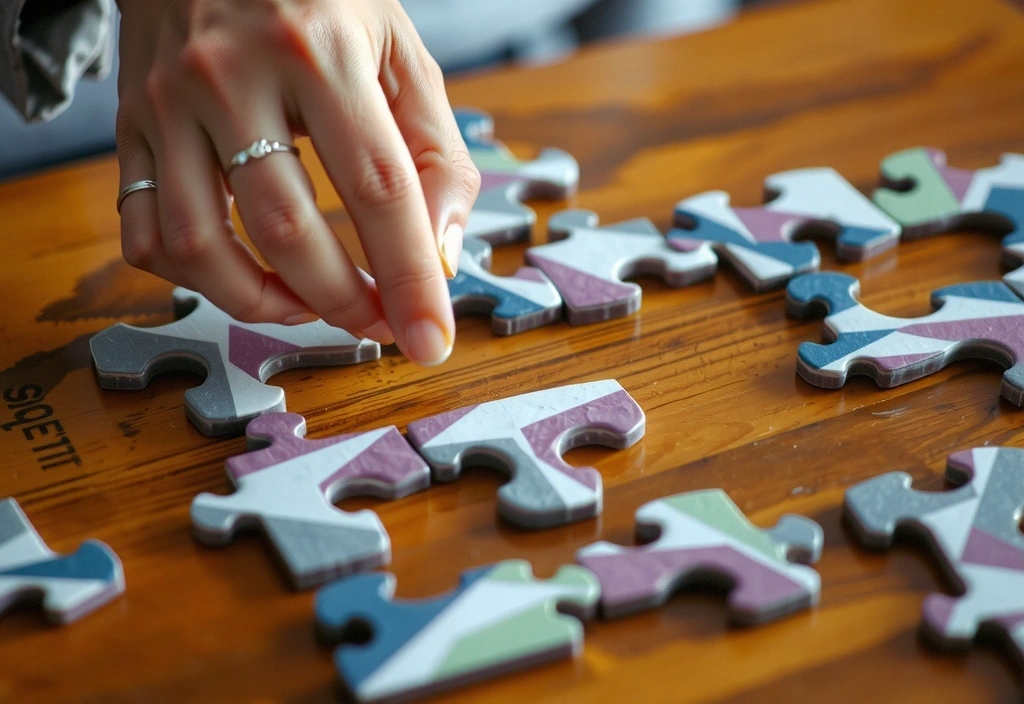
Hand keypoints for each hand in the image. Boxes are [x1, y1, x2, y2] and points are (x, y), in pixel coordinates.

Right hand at [115, 0, 479, 364]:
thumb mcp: (398, 50)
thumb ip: (434, 150)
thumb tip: (440, 253)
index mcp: (321, 51)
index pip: (378, 190)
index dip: (409, 278)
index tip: (430, 340)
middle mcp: (233, 75)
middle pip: (289, 230)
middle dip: (343, 302)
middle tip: (378, 322)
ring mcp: (168, 102)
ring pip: (201, 245)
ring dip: (265, 303)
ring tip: (312, 304)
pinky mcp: (129, 125)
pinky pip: (144, 231)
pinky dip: (192, 277)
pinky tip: (243, 273)